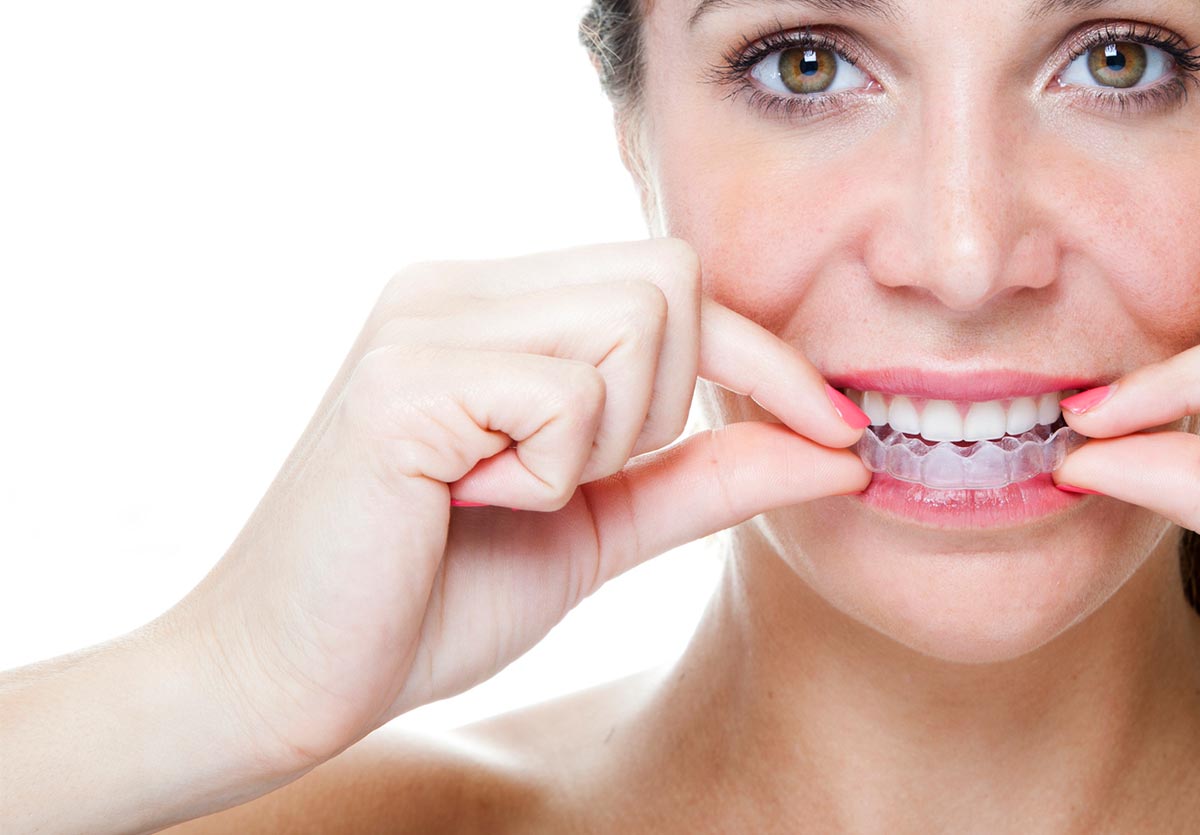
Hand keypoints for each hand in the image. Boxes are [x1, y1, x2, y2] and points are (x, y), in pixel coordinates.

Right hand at [170, 240, 870, 776]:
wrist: (291, 677)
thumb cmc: (434, 598)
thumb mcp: (601, 524)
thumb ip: (708, 474)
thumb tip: (839, 448)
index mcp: (496, 302)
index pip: (679, 279)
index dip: (770, 357)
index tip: (841, 431)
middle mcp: (455, 284)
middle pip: (672, 280)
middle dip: (666, 402)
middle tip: (566, 477)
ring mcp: (420, 318)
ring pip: (634, 326)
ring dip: (603, 441)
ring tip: (505, 490)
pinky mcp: (400, 377)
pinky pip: (566, 398)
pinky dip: (547, 474)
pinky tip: (464, 503)